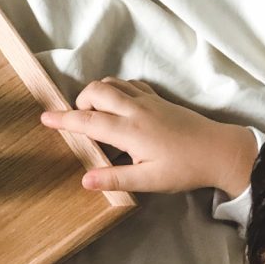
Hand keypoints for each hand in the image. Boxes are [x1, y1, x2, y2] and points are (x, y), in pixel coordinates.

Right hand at [40, 77, 257, 197]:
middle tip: (78, 121)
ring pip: (113, 82)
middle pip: (97, 90)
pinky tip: (119, 106)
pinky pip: (130, 84)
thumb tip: (84, 179)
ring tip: (96, 114)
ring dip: (97, 92)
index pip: (88, 121)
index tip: (44, 118)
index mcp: (130, 130)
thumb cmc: (184, 169)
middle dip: (80, 101)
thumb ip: (115, 178)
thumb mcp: (148, 181)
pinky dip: (116, 89)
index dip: (63, 119)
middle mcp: (136, 109)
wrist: (220, 150)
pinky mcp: (159, 99)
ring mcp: (148, 100)